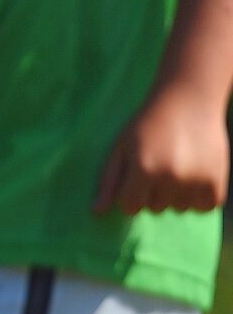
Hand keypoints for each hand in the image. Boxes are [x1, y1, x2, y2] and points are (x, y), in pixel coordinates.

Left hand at [96, 86, 230, 213]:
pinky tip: (194, 177)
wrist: (189, 101)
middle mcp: (171, 177)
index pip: (130, 207)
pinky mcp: (217, 180)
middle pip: (155, 208)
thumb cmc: (147, 125)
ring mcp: (196, 180)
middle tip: (159, 165)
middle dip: (153, 192)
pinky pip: (205, 207)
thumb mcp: (121, 148)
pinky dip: (200, 198)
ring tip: (177, 168)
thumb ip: (109, 181)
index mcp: (143, 169)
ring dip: (176, 195)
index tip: (136, 177)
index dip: (130, 194)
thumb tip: (97, 212)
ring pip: (179, 208)